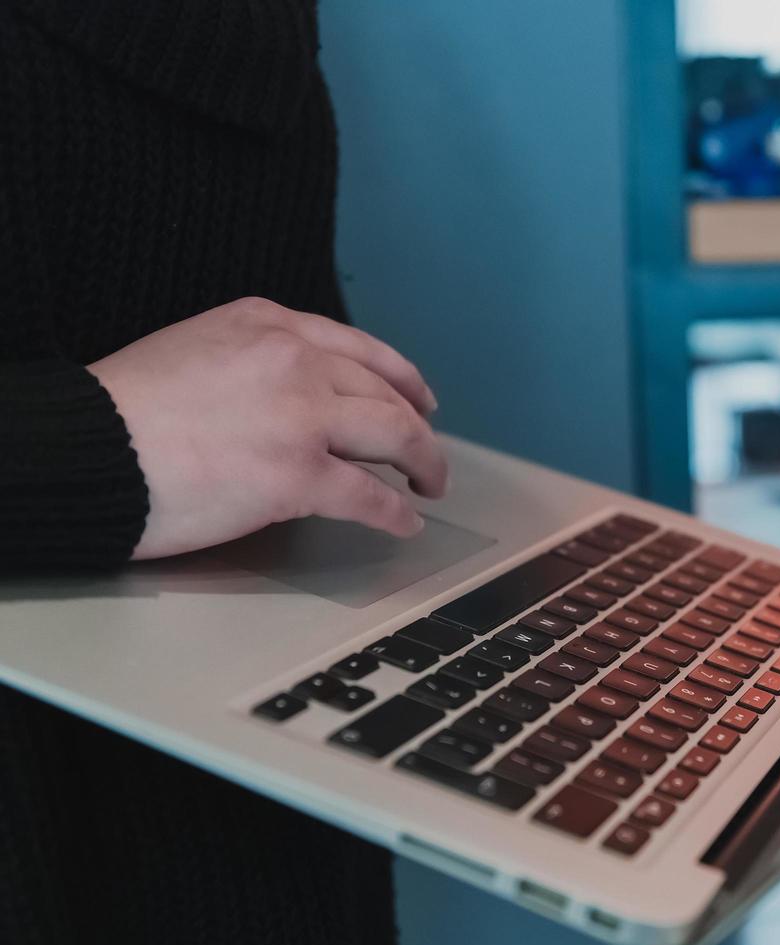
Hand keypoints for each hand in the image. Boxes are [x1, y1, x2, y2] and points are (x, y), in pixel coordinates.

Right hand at [89, 297, 446, 559]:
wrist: (88, 450)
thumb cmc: (121, 413)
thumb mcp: (194, 351)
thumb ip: (252, 363)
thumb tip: (292, 398)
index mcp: (266, 325)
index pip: (356, 347)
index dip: (399, 376)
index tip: (417, 396)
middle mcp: (295, 360)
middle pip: (384, 392)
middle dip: (417, 425)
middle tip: (428, 452)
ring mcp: (302, 416)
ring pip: (394, 435)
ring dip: (423, 462)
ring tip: (430, 484)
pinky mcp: (299, 474)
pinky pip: (370, 495)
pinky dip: (396, 512)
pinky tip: (405, 522)